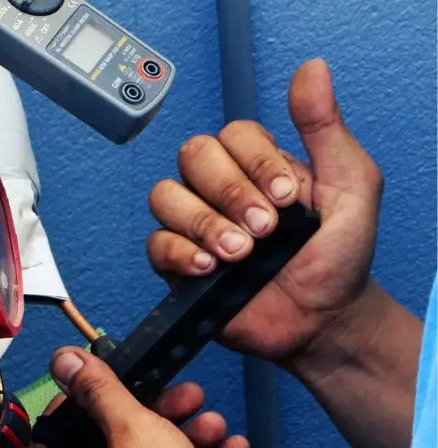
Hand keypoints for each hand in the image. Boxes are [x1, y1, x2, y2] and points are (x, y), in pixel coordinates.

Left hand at [25, 348, 250, 447]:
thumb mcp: (131, 427)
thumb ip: (99, 390)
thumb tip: (61, 359)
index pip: (46, 442)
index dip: (65, 411)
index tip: (96, 388)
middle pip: (113, 445)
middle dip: (152, 412)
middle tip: (184, 395)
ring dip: (187, 434)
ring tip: (214, 421)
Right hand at [145, 58, 382, 371]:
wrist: (323, 318)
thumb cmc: (338, 256)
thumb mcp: (351, 184)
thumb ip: (325, 128)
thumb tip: (310, 70)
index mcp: (258, 164)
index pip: (233, 135)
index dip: (256, 163)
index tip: (289, 199)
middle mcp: (220, 188)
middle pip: (193, 157)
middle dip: (229, 193)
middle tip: (265, 229)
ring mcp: (194, 225)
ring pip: (165, 196)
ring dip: (203, 223)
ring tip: (240, 253)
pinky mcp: (176, 264)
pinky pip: (155, 244)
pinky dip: (180, 253)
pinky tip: (210, 268)